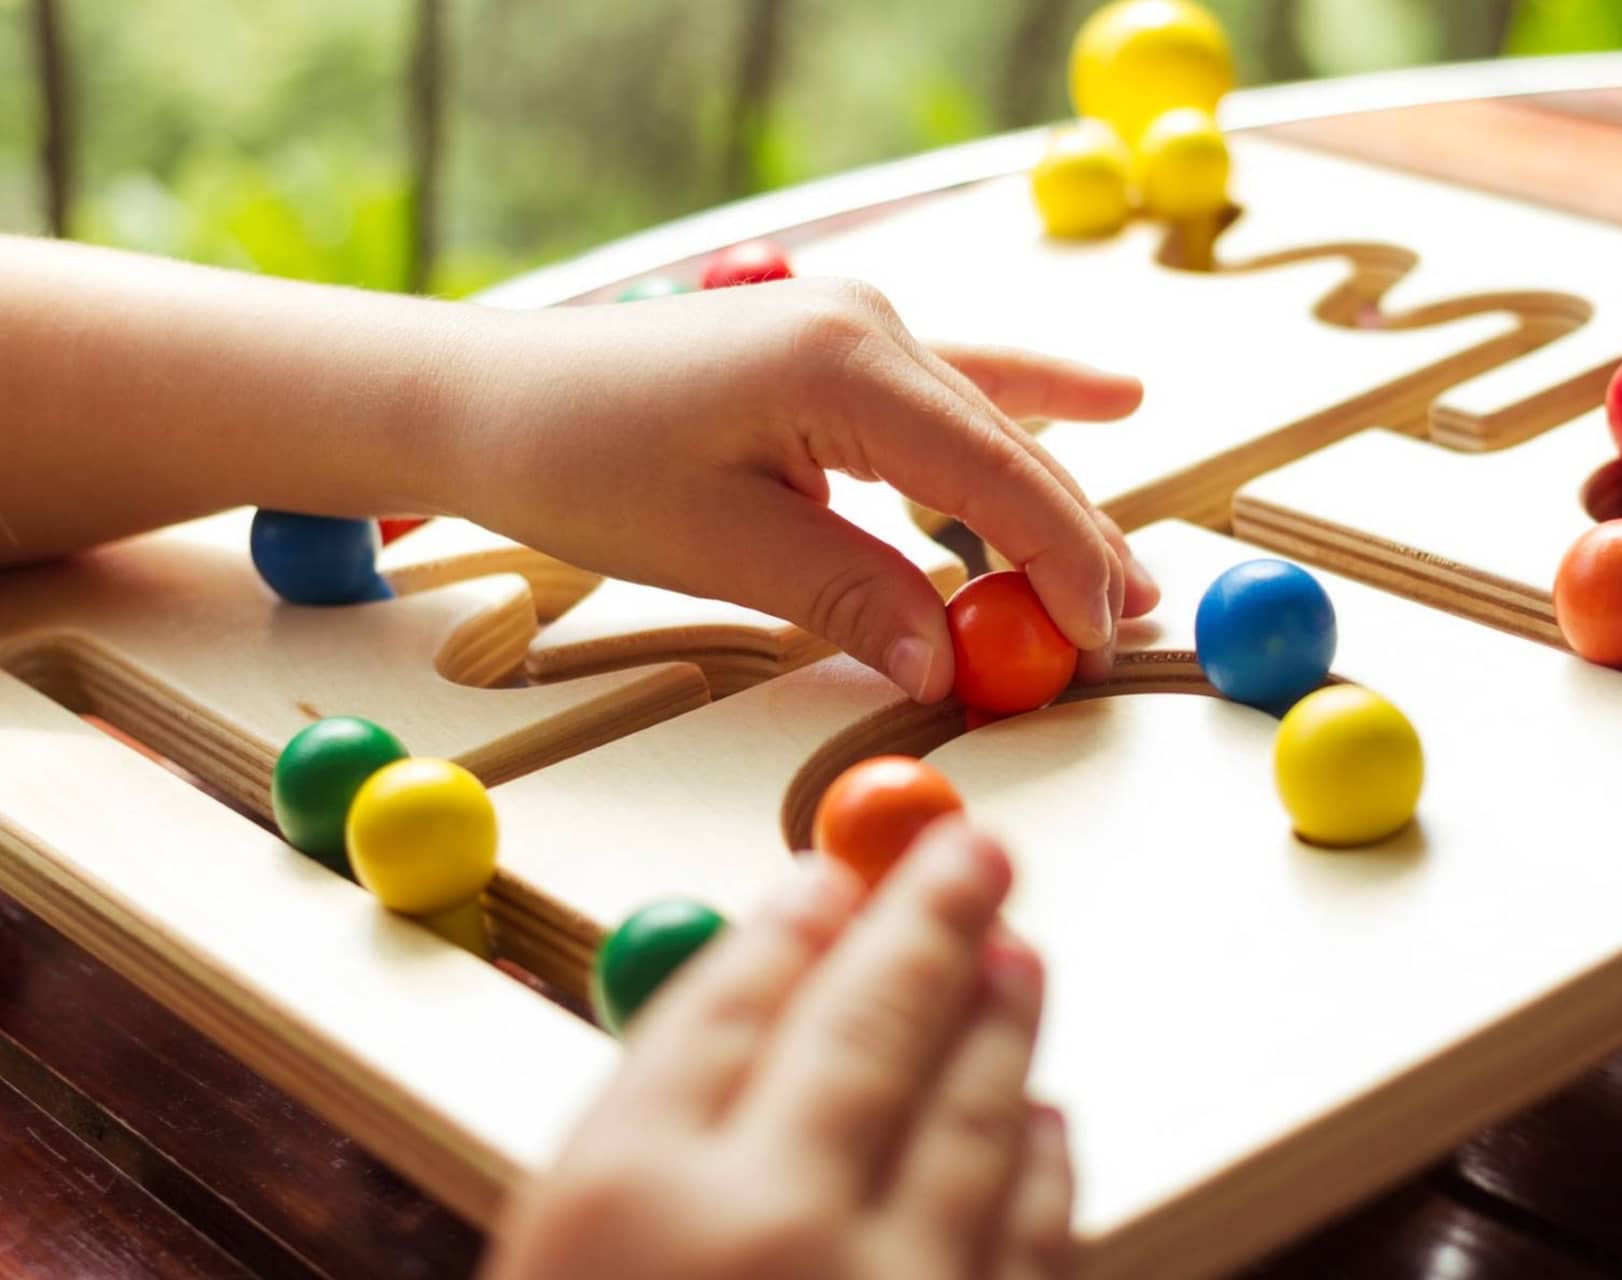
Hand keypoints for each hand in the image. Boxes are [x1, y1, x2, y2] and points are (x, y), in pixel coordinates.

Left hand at [453, 278, 1161, 699]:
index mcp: (841, 362)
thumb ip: (851, 597)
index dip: (1059, 559)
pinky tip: (1101, 405)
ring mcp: (853, 327)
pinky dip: (1016, 425)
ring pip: (986, 423)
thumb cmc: (578, 458)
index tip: (1100, 635)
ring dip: (1050, 496)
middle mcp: (865, 326)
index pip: (990, 472)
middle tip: (1132, 622)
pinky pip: (952, 393)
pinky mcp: (832, 349)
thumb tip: (949, 662)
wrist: (487, 396)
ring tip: (1119, 571)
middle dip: (1073, 538)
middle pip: (1005, 445)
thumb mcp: (719, 547)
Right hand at [483, 821, 1072, 1279]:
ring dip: (1000, 1023)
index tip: (828, 875)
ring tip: (1018, 955)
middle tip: (971, 849)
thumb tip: (758, 1005)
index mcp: (623, 1193)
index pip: (726, 1006)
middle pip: (866, 1026)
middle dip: (928, 920)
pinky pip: (1030, 1237)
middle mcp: (766, 1228)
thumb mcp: (557, 1256)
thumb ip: (630, 1153)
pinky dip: (1038, 1168)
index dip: (790, 928)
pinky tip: (1040, 1122)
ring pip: (968, 1117)